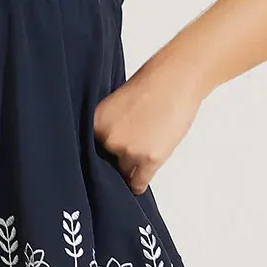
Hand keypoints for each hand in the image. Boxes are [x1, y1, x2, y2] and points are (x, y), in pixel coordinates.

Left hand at [92, 56, 206, 195]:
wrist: (176, 79)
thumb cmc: (151, 84)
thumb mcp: (115, 104)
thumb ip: (108, 126)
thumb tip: (107, 146)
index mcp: (95, 123)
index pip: (90, 149)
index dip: (98, 153)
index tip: (102, 159)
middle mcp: (108, 139)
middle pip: (105, 163)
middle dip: (114, 160)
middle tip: (124, 157)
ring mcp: (129, 151)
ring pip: (123, 174)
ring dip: (128, 171)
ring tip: (134, 165)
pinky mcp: (149, 159)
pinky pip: (138, 182)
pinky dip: (138, 186)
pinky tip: (137, 186)